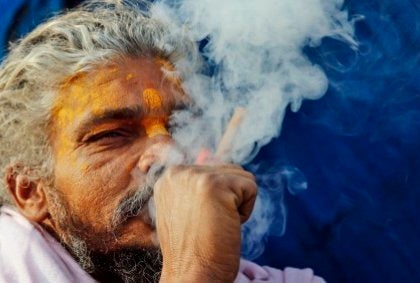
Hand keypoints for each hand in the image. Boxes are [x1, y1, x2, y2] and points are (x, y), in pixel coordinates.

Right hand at [154, 163, 256, 281]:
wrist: (191, 275)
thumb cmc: (192, 250)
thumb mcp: (187, 211)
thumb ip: (196, 182)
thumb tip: (207, 149)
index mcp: (168, 177)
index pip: (211, 169)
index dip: (217, 199)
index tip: (201, 221)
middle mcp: (177, 172)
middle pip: (228, 170)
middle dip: (228, 200)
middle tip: (208, 226)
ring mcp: (194, 176)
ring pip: (241, 177)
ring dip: (237, 205)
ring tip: (215, 225)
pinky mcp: (214, 184)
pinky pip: (251, 187)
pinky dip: (246, 211)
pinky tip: (224, 226)